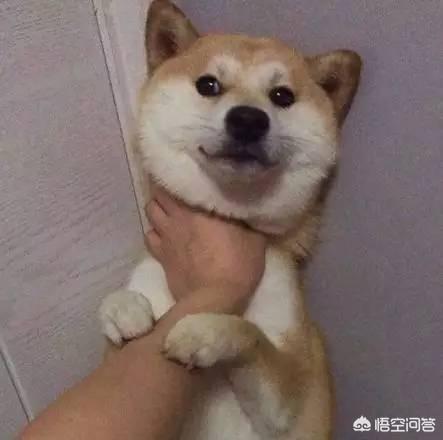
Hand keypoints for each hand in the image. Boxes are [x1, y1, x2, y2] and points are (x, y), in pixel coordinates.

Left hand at [145, 185, 265, 312]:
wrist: (215, 299)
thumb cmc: (237, 265)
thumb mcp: (254, 238)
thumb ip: (246, 218)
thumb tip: (246, 206)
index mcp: (198, 207)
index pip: (178, 182)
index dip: (179, 178)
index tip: (186, 176)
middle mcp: (177, 217)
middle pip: (158, 194)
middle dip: (165, 192)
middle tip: (177, 193)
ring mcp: (166, 237)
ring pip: (150, 212)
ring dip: (158, 210)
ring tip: (169, 212)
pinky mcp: (160, 256)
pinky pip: (149, 236)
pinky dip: (154, 233)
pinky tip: (164, 236)